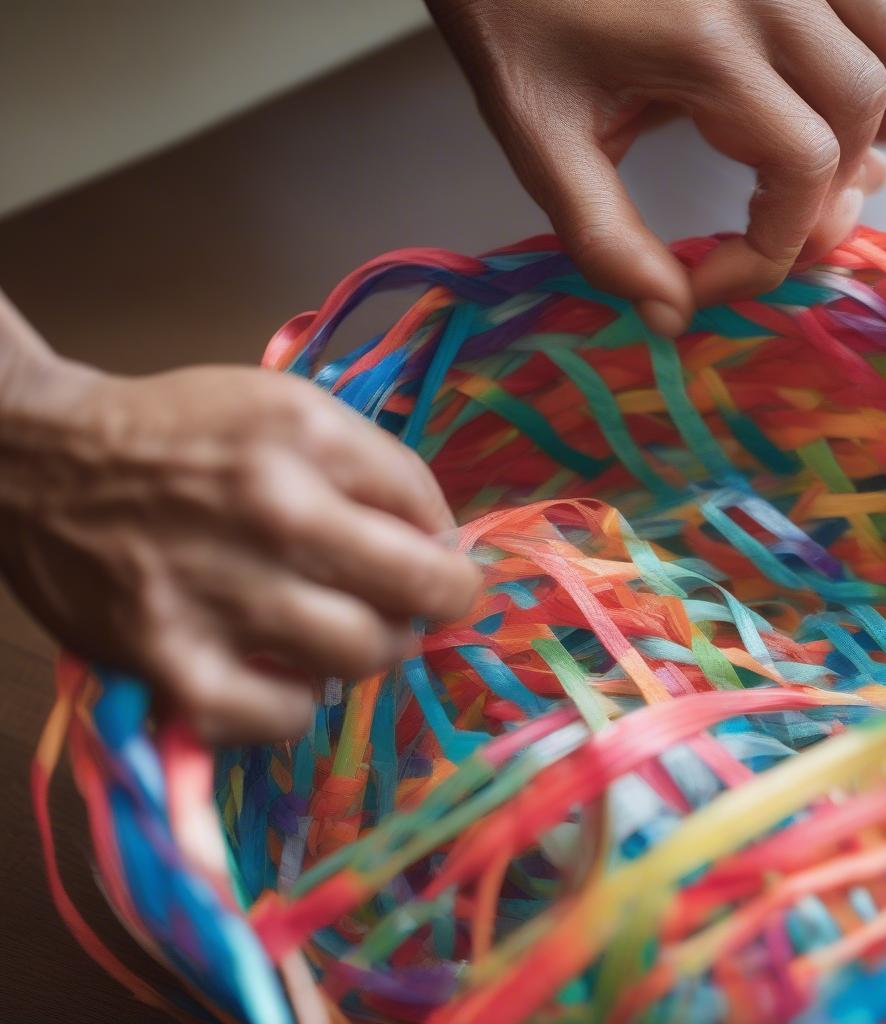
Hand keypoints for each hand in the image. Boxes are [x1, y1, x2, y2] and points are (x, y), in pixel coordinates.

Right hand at [0, 349, 479, 742]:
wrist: (42, 462)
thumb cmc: (180, 435)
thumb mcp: (285, 408)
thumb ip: (373, 465)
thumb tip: (442, 542)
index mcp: (305, 437)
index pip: (428, 509)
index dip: (446, 545)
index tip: (432, 559)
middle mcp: (270, 511)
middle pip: (416, 592)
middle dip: (431, 605)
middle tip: (404, 605)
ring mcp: (219, 593)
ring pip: (362, 657)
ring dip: (368, 652)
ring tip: (336, 630)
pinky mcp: (169, 663)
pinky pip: (282, 717)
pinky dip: (297, 702)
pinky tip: (281, 671)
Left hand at [429, 0, 885, 333]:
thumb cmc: (517, 32)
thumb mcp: (543, 145)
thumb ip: (605, 239)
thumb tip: (671, 318)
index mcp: (710, 50)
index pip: (802, 173)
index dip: (769, 252)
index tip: (710, 282)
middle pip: (861, 116)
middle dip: (825, 196)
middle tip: (773, 236)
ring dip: (874, 123)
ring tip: (830, 170)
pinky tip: (884, 78)